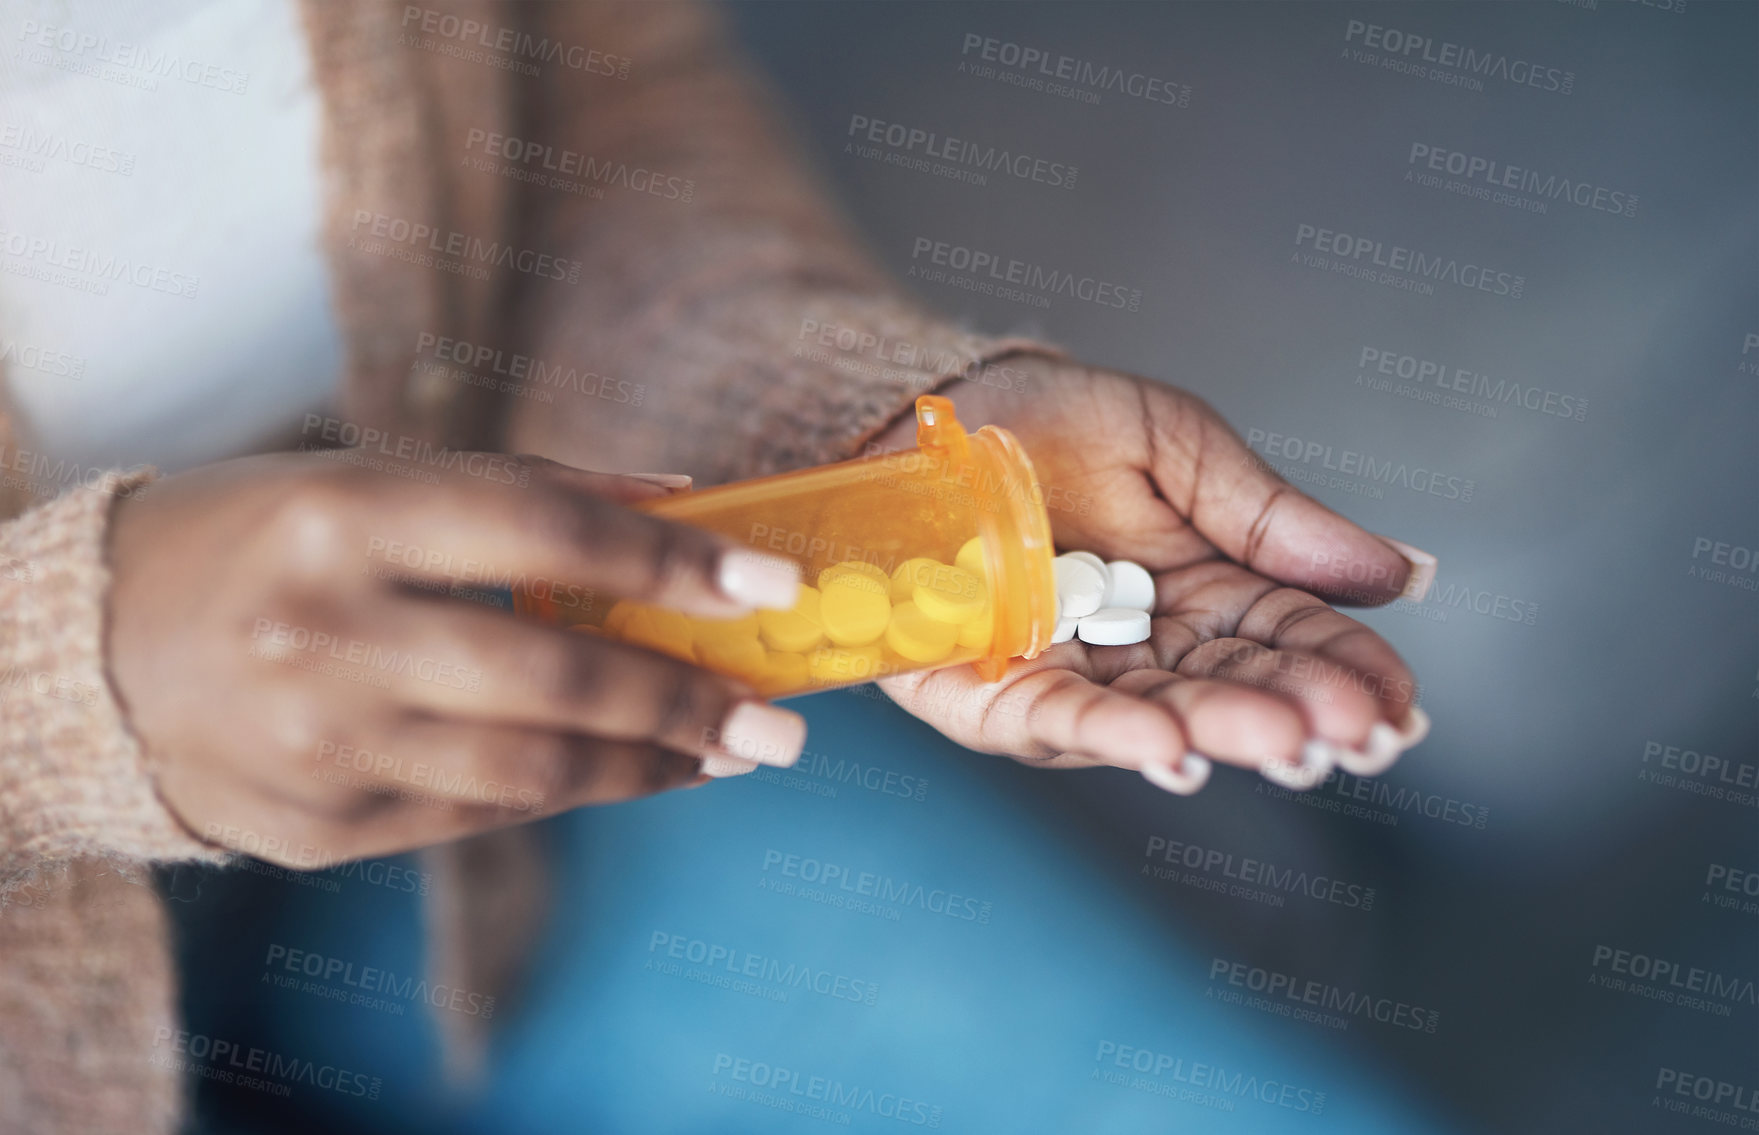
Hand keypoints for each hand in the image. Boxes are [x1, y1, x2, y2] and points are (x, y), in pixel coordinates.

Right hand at [106, 452, 805, 866]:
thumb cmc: (257, 540)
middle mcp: (326, 637)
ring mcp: (319, 747)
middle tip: (781, 720)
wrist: (91, 656)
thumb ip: (525, 491)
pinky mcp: (318, 828)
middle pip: (553, 677)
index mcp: (341, 519)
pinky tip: (631, 772)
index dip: (670, 562)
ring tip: (730, 753)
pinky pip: (479, 814)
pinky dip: (569, 790)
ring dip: (650, 764)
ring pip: (531, 768)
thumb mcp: (368, 480)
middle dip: (687, 701)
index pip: (543, 536)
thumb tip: (685, 502)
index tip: (770, 582)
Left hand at [875, 356, 1433, 794]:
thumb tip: (1408, 575)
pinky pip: (1054, 718)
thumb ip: (1275, 520)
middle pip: (1229, 689)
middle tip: (1362, 737)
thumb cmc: (1048, 422)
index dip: (1344, 673)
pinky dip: (1112, 736)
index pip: (1285, 639)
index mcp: (1198, 592)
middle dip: (1297, 714)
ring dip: (1220, 731)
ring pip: (1155, 714)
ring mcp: (1069, 675)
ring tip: (1288, 743)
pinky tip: (1173, 750)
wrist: (925, 403)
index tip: (1404, 707)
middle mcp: (1141, 650)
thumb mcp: (1181, 448)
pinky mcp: (990, 690)